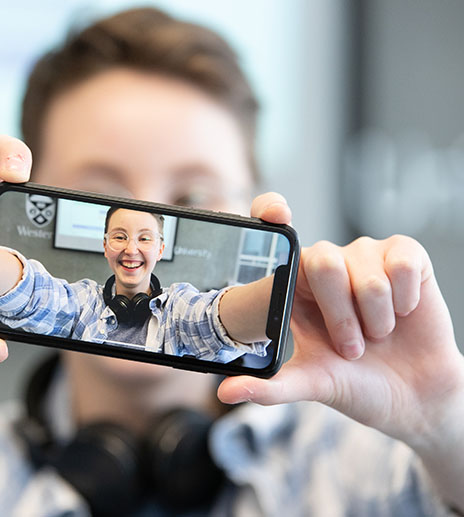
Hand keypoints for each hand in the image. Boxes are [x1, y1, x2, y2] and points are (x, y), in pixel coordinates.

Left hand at [217, 192, 463, 445]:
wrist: (411, 398)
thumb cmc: (353, 383)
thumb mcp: (309, 385)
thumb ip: (269, 388)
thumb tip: (225, 393)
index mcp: (293, 283)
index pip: (274, 229)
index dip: (270, 209)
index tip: (277, 214)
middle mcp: (325, 262)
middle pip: (322, 261)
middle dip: (340, 317)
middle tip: (351, 348)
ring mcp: (365, 256)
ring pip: (365, 273)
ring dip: (375, 318)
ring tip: (378, 335)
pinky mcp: (404, 256)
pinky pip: (403, 263)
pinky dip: (405, 299)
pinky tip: (405, 312)